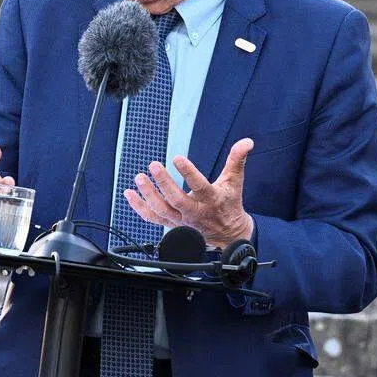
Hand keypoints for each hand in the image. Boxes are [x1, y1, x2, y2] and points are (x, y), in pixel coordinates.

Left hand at [124, 138, 254, 248]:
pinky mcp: (172, 224)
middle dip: (164, 183)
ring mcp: (182, 220)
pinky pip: (153, 218)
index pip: (200, 186)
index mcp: (211, 200)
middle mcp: (195, 212)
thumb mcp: (235, 181)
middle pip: (177, 200)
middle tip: (153, 166)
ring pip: (162, 210)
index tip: (177, 158)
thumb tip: (246, 142)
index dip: (189, 173)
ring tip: (139, 178)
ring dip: (148, 195)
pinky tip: (129, 194)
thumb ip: (237, 160)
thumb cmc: (229, 203)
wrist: (228, 234)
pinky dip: (139, 207)